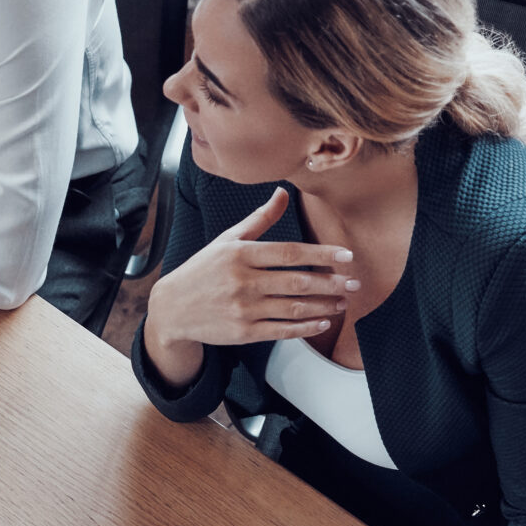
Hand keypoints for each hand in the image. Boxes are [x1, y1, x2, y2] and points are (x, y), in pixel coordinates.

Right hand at [142, 186, 355, 382]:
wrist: (171, 308)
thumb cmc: (203, 270)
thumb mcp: (226, 240)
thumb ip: (259, 219)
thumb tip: (283, 192)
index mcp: (240, 254)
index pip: (290, 253)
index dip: (321, 255)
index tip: (346, 257)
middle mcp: (242, 281)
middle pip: (297, 282)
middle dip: (331, 283)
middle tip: (354, 284)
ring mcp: (243, 309)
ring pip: (293, 308)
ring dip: (323, 306)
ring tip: (342, 302)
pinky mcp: (243, 333)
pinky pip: (282, 331)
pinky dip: (305, 328)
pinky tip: (322, 322)